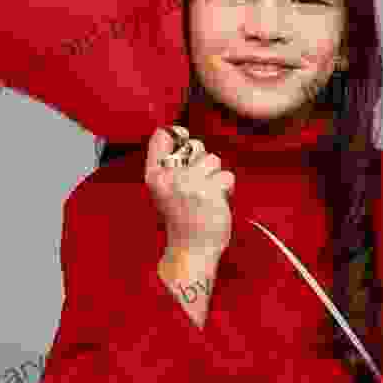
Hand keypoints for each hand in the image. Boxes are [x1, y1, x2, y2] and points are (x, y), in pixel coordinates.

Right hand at [145, 125, 234, 258]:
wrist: (190, 251)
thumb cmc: (181, 220)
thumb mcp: (164, 190)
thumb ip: (168, 164)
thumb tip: (180, 131)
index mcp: (155, 176)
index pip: (162, 137)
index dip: (178, 133)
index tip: (184, 139)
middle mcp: (169, 177)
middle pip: (196, 145)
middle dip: (203, 160)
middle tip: (198, 183)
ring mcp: (189, 183)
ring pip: (214, 159)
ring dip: (216, 176)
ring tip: (207, 193)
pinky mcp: (208, 191)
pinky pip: (227, 175)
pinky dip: (226, 189)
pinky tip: (216, 202)